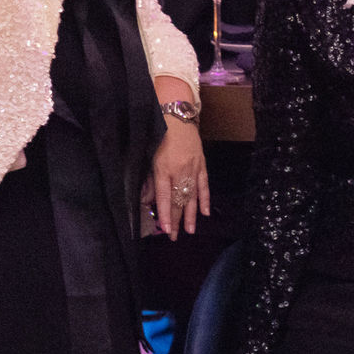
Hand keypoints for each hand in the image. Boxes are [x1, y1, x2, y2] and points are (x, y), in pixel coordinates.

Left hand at [149, 117, 209, 239]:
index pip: (164, 197)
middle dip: (177, 220)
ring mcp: (193, 168)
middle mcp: (180, 171)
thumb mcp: (148, 156)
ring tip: (190, 231)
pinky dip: (205, 199)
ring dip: (191, 215)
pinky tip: (205, 212)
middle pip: (178, 200)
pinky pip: (204, 185)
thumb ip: (149, 179)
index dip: (166, 215)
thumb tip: (147, 200)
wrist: (176, 115)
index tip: (167, 230)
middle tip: (175, 237)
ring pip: (192, 196)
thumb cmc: (159, 135)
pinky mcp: (202, 164)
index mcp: (164, 169)